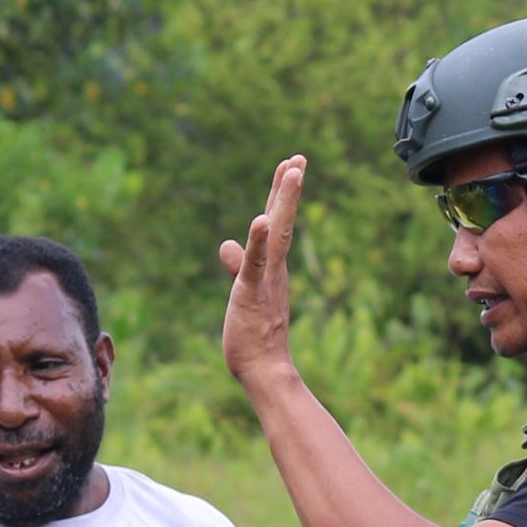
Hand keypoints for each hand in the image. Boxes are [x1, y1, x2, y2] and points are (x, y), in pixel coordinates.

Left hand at [215, 156, 308, 390]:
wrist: (264, 369)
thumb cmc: (254, 336)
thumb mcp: (242, 292)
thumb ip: (238, 265)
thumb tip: (227, 244)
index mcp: (273, 266)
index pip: (276, 223)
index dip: (282, 194)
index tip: (292, 166)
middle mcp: (276, 268)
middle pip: (282, 220)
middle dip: (290, 188)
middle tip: (299, 157)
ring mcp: (267, 279)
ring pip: (277, 234)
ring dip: (285, 202)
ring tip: (293, 171)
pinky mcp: (252, 293)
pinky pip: (257, 264)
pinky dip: (258, 241)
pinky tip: (259, 218)